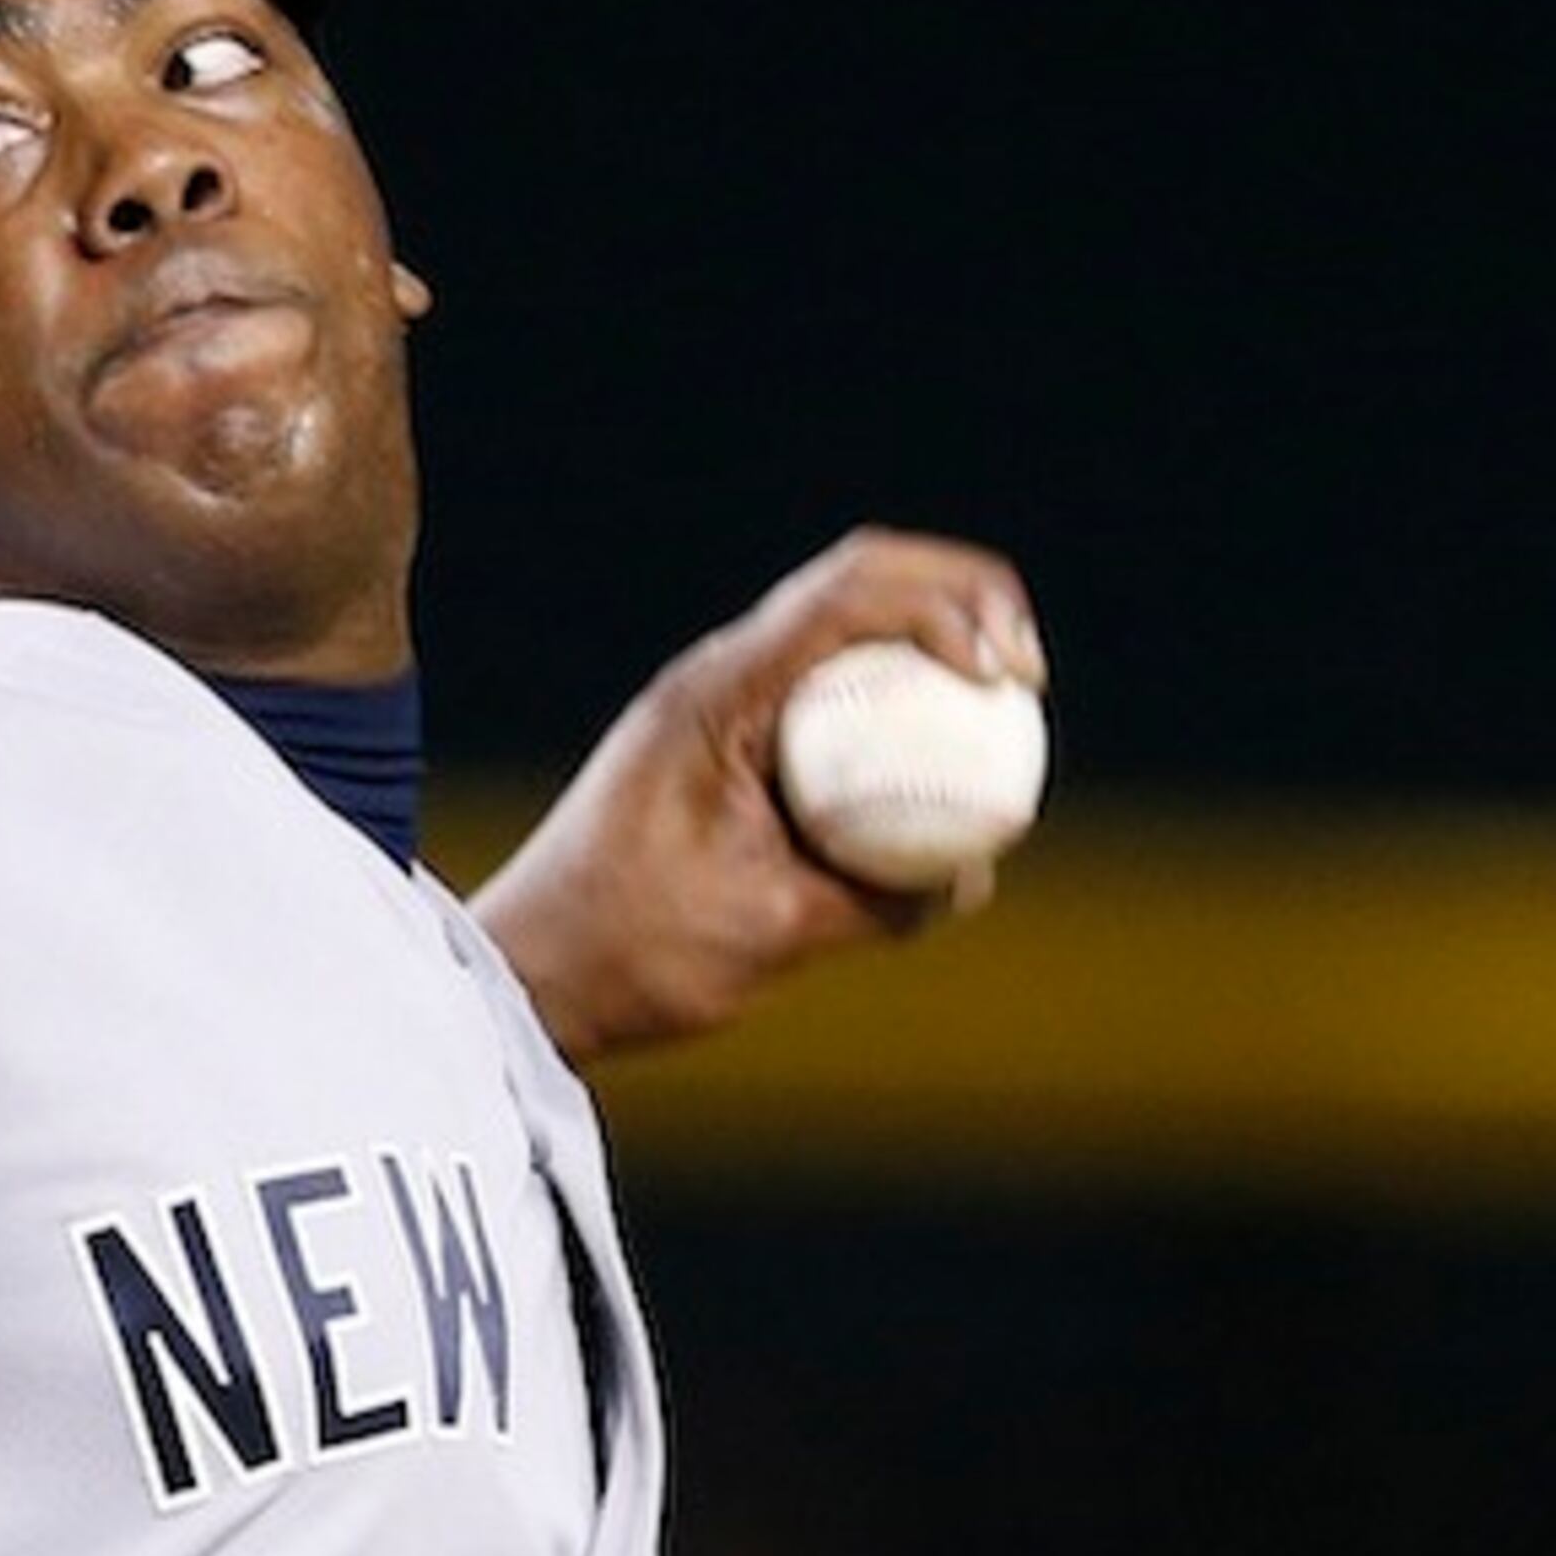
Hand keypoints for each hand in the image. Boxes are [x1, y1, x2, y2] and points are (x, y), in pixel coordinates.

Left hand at [473, 526, 1045, 1062]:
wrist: (529, 973)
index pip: (847, 595)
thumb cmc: (631, 954)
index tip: (1004, 681)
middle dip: (961, 600)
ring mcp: (719, 704)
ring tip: (1003, 706)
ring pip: (845, 630)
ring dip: (930, 643)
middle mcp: (715, 677)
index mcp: (715, 696)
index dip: (948, 608)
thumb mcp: (771, 933)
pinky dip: (891, 706)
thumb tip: (974, 870)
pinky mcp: (726, 742)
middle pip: (858, 582)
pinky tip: (940, 764)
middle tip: (1026, 673)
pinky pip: (826, 696)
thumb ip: (881, 902)